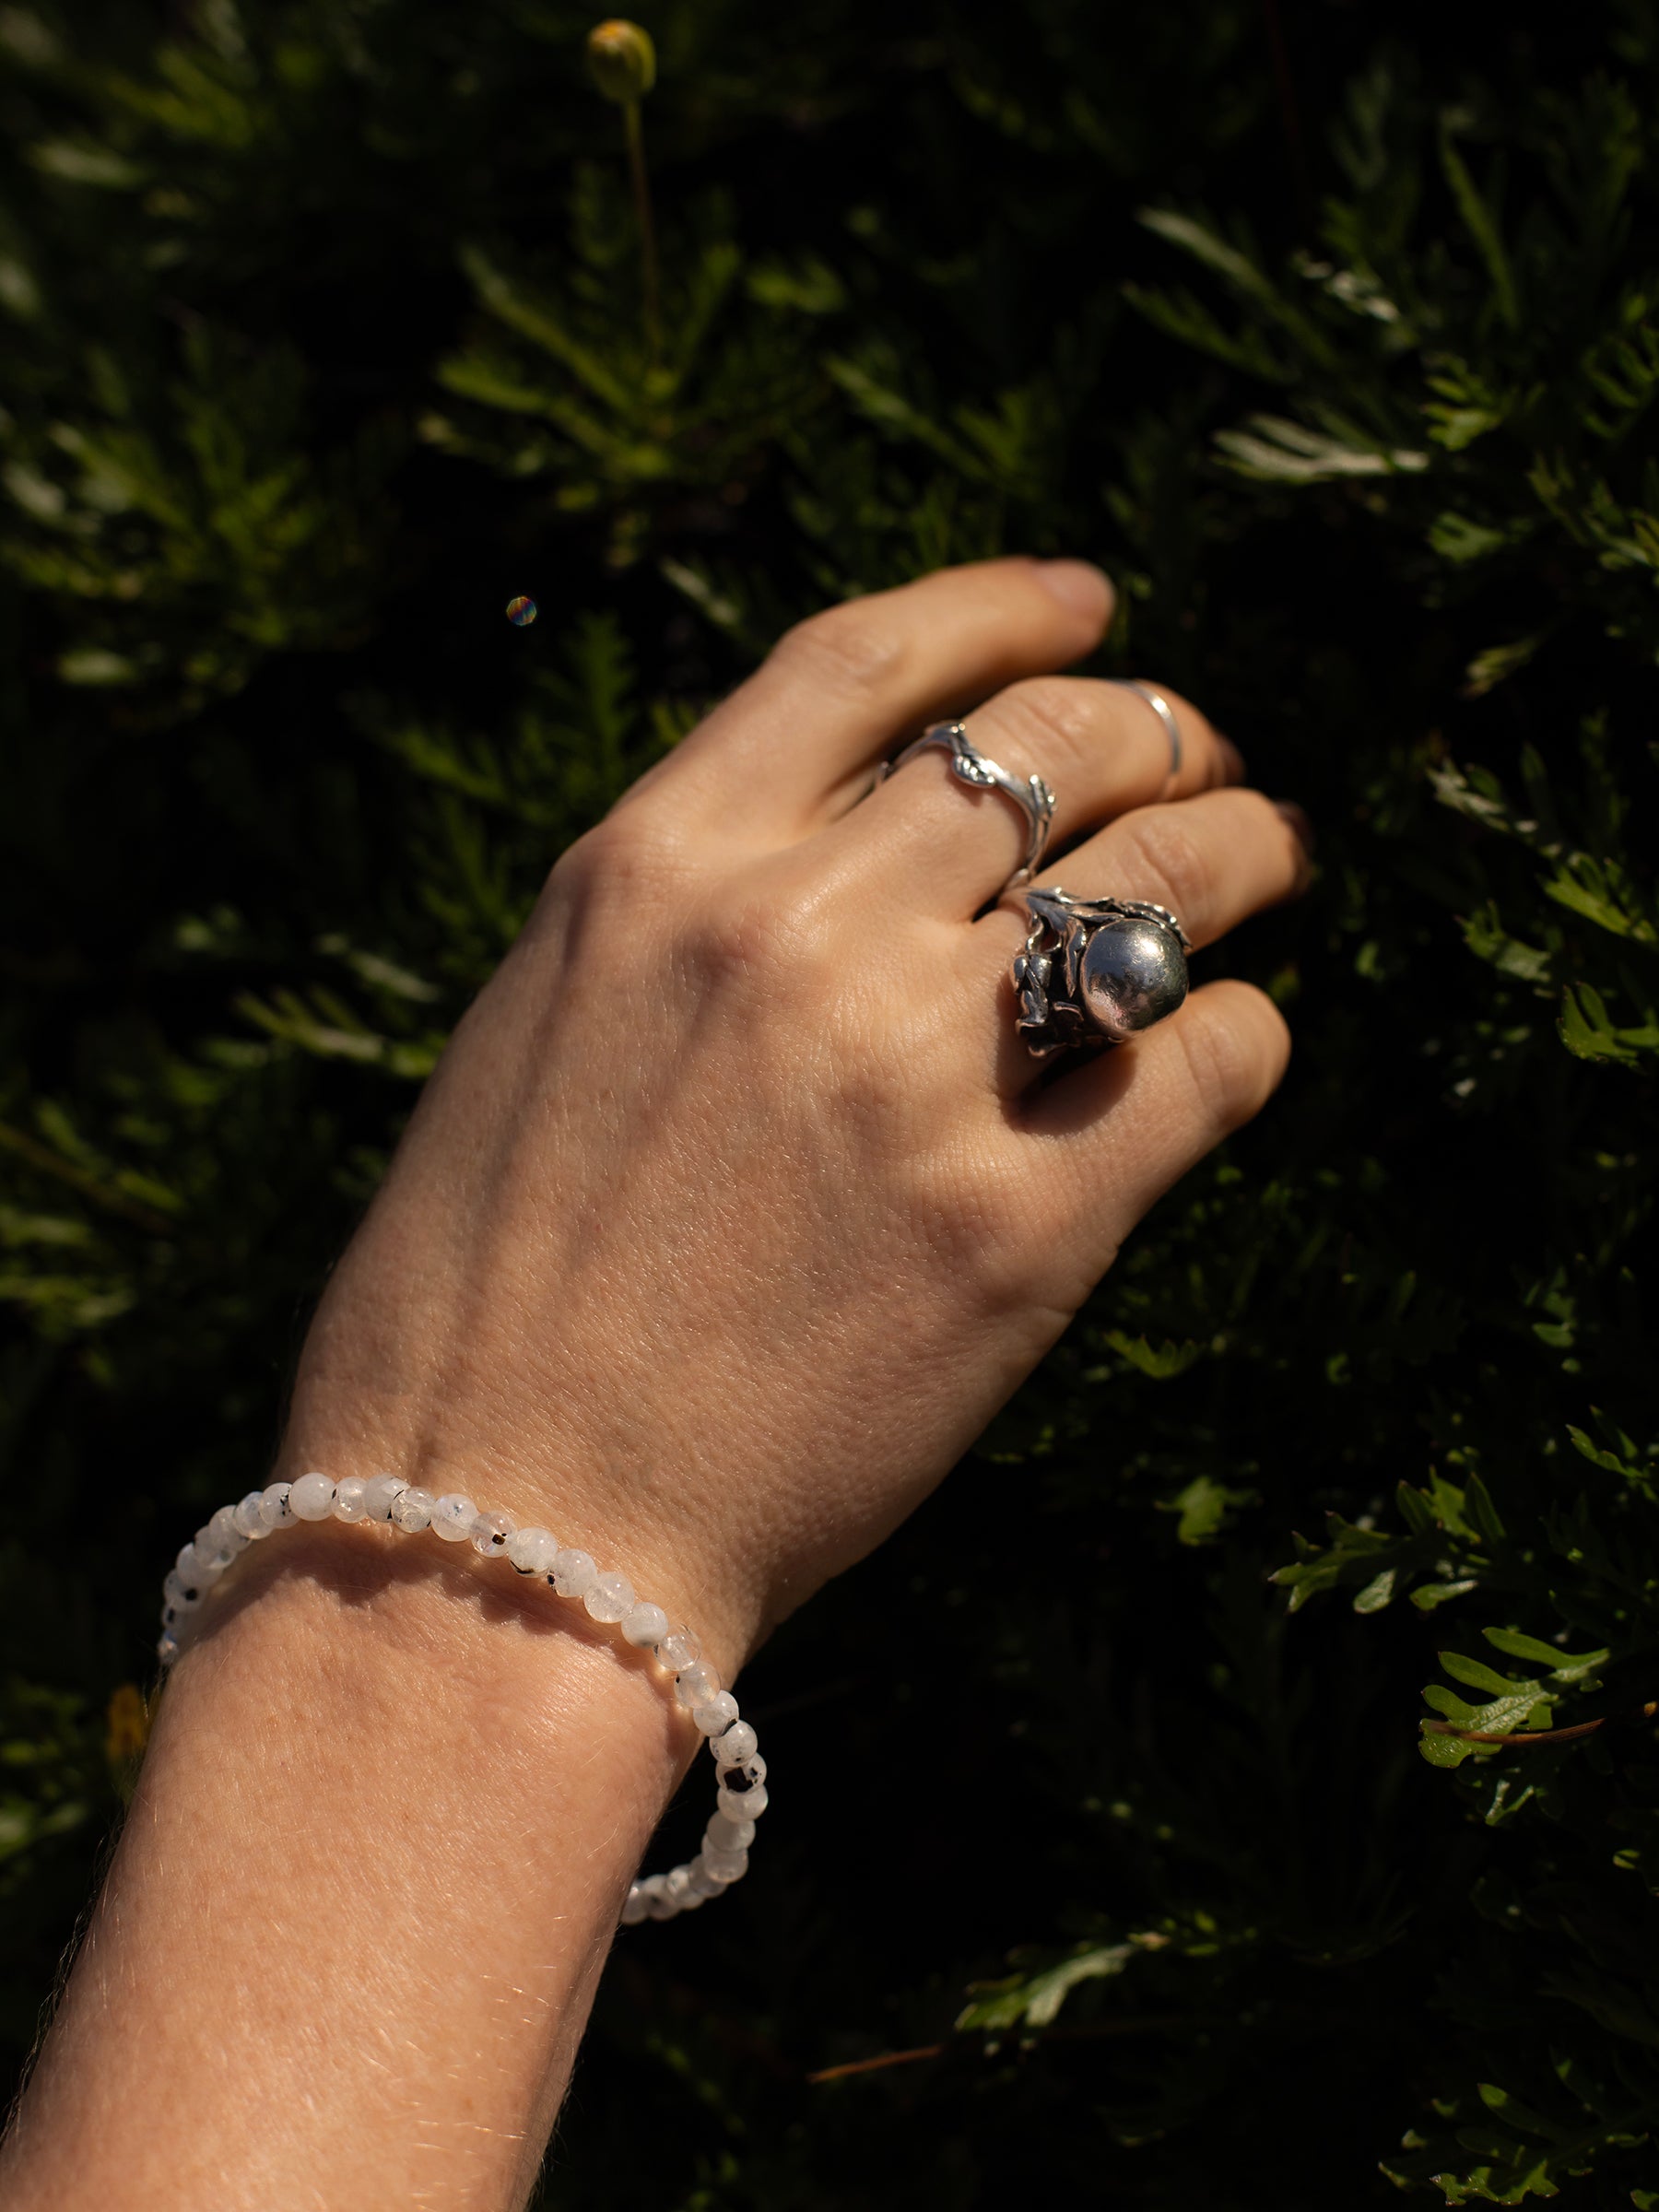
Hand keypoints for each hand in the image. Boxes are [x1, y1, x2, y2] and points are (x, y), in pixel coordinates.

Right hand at [282, 557, 1305, 1674]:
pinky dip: (1238, 1037)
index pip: (871, 662)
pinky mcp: (1023, 1224)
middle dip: (1159, 728)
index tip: (1087, 605)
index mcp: (653, 863)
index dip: (1003, 612)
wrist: (503, 1530)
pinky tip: (1232, 1048)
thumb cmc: (480, 1311)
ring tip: (1271, 860)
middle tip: (1206, 757)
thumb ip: (698, 926)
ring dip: (1243, 852)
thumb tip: (860, 870)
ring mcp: (916, 1067)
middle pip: (1052, 748)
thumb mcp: (547, 1038)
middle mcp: (797, 926)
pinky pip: (1205, 1061)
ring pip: (1163, 877)